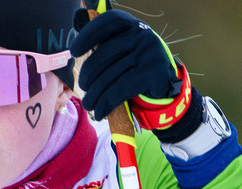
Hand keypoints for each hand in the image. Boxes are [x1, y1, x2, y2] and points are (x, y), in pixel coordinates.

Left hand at [70, 9, 191, 128]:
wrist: (167, 90)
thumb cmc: (138, 70)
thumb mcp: (125, 53)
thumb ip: (106, 46)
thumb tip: (74, 48)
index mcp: (133, 26)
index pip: (107, 23)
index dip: (88, 35)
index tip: (74, 52)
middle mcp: (143, 35)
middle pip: (104, 53)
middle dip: (88, 73)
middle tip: (83, 87)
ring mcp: (150, 53)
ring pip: (111, 75)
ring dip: (95, 94)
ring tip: (89, 104)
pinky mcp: (154, 74)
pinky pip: (121, 89)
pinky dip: (106, 103)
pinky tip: (100, 112)